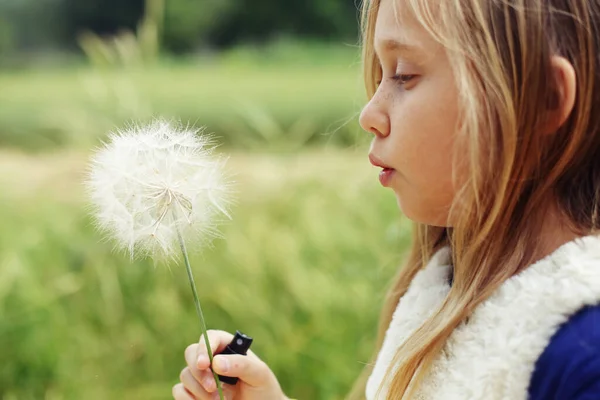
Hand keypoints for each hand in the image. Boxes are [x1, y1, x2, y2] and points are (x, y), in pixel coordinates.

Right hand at [173, 330, 288, 399]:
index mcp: (227, 347)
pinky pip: (179, 391)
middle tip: (213, 388)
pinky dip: (188, 399)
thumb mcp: (259, 374)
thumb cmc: (263, 388)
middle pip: (191, 353)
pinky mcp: (194, 394)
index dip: (204, 348)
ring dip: (199, 390)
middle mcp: (211, 359)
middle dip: (199, 371)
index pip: (209, 337)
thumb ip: (241, 365)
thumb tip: (216, 362)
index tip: (204, 364)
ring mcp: (202, 377)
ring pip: (185, 374)